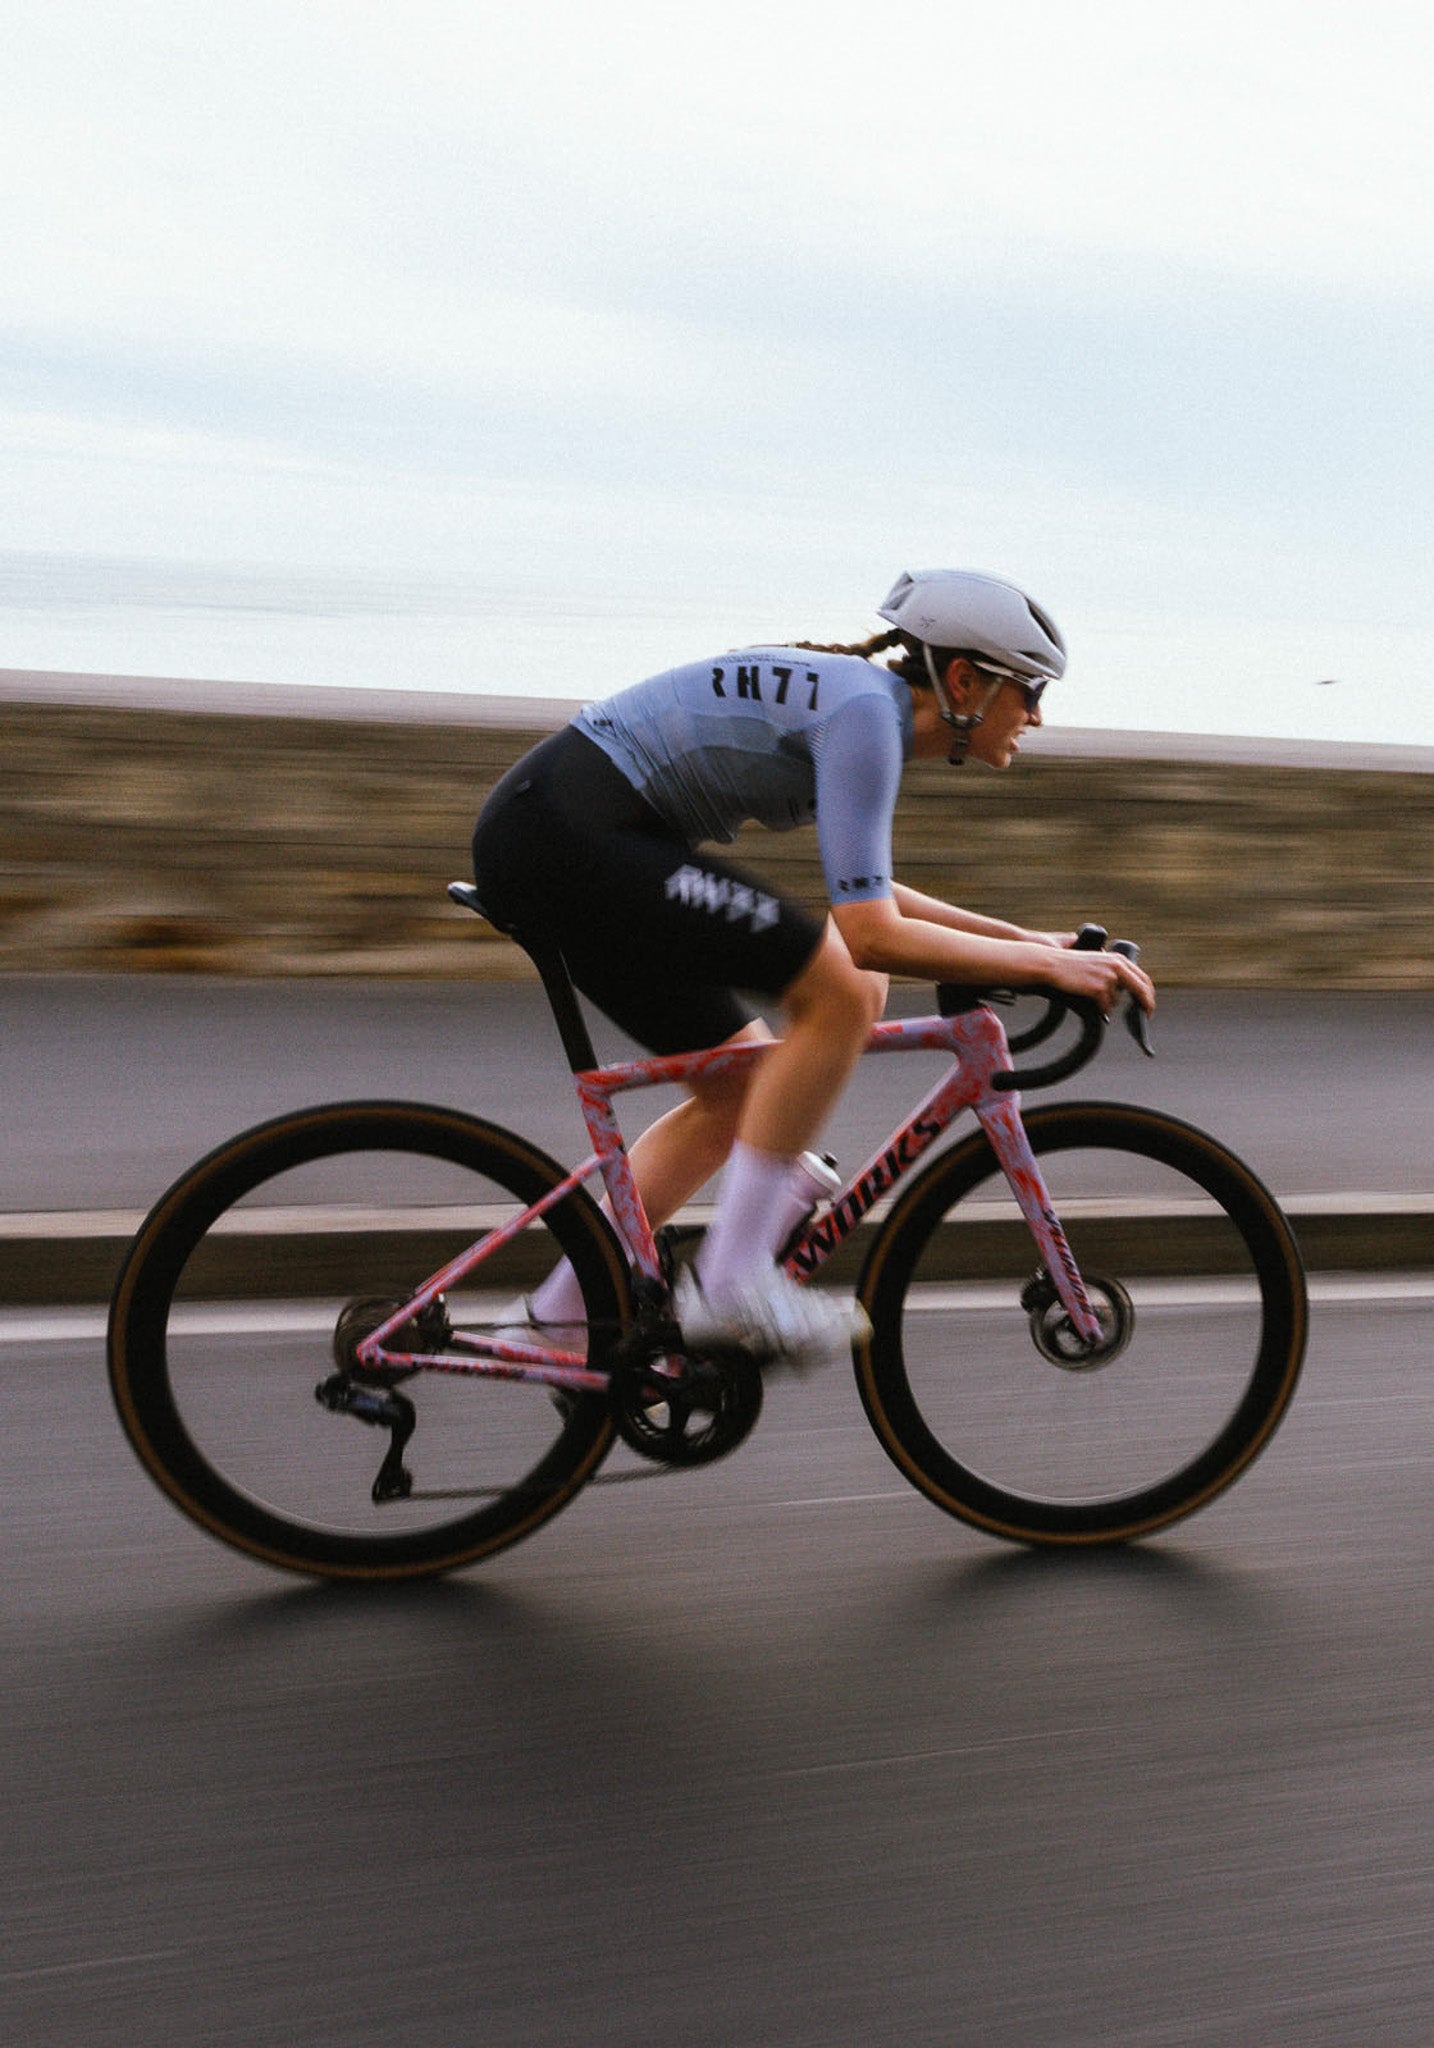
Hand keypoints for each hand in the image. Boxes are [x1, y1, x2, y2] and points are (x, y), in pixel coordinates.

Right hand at [1037, 944, 1155, 1016]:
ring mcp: (1108, 977)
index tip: (1148, 1003)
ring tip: (1091, 995)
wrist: (1053, 965)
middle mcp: (1116, 967)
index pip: (1143, 978)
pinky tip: (1090, 1001)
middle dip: (1146, 1004)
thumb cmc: (1071, 965)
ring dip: (1108, 1003)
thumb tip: (1125, 990)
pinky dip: (1100, 1008)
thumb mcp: (1097, 962)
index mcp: (1118, 959)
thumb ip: (1113, 972)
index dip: (1149, 993)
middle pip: (1141, 990)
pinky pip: (1105, 1006)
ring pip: (1116, 1000)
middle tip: (1146, 1015)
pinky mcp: (1098, 988)